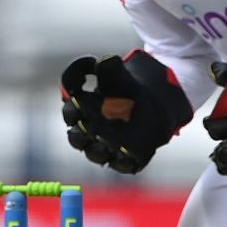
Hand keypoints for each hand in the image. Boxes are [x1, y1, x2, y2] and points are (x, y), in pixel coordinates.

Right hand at [59, 50, 192, 174]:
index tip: (78, 103)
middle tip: (89, 128)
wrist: (156, 99)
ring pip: (95, 154)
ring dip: (97, 151)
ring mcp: (108, 145)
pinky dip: (122, 162)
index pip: (69, 114)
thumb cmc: (128, 85)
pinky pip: (121, 165)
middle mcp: (92, 131)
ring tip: (107, 144)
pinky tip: (127, 153)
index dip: (71, 111)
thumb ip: (105, 66)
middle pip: (76, 139)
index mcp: (84, 110)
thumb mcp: (116, 71)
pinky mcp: (126, 157)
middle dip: (79, 136)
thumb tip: (99, 61)